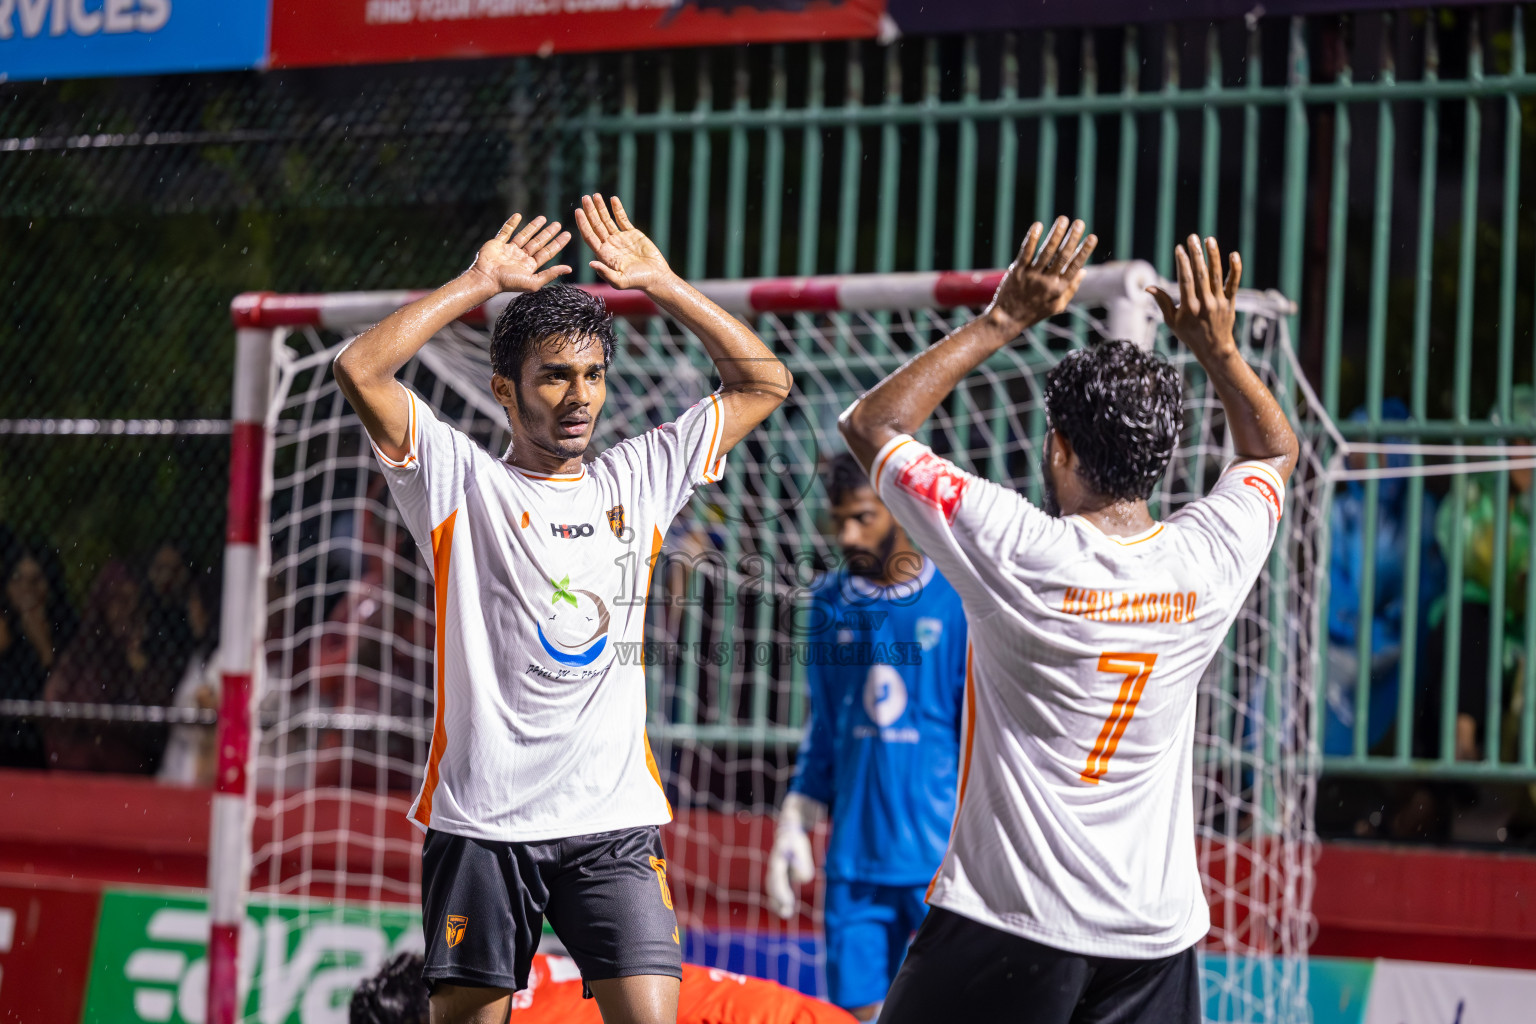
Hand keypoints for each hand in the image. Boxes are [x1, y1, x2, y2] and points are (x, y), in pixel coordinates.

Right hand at [465, 214, 571, 294]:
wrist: (486, 278)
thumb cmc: (509, 283)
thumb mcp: (533, 282)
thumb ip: (550, 274)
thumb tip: (569, 269)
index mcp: (529, 266)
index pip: (547, 253)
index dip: (557, 243)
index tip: (567, 234)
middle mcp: (520, 257)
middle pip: (538, 243)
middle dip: (548, 233)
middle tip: (558, 224)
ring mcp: (509, 250)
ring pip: (524, 235)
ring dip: (533, 226)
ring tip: (543, 218)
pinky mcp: (497, 244)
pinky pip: (505, 231)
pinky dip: (511, 223)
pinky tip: (518, 215)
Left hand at [576, 193, 673, 291]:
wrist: (656, 277)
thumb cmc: (637, 282)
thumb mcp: (619, 281)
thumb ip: (605, 272)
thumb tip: (591, 263)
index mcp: (604, 255)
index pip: (589, 236)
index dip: (583, 224)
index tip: (578, 211)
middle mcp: (609, 245)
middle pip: (596, 225)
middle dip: (590, 211)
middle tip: (584, 198)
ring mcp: (620, 238)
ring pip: (607, 220)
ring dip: (601, 208)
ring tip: (595, 195)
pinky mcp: (632, 233)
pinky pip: (622, 219)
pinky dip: (617, 209)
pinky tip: (613, 199)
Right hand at [765, 824, 815, 919]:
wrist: (787, 830)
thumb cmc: (795, 839)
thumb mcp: (801, 846)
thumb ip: (803, 862)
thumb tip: (801, 879)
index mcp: (777, 859)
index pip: (777, 879)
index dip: (781, 892)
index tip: (788, 902)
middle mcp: (773, 866)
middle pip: (772, 886)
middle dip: (778, 900)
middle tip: (787, 913)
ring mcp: (773, 871)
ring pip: (772, 889)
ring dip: (777, 902)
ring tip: (786, 913)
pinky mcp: (777, 874)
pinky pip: (775, 889)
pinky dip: (779, 899)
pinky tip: (786, 909)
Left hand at [985, 216, 1097, 335]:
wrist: (1007, 319)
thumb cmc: (1034, 312)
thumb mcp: (1056, 306)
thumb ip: (1070, 289)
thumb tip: (1083, 271)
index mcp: (1058, 289)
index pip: (1074, 267)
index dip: (1084, 251)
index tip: (1092, 237)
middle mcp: (1046, 282)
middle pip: (1062, 256)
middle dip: (1072, 238)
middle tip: (1080, 223)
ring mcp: (1031, 276)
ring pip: (1046, 252)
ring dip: (1056, 234)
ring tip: (1063, 220)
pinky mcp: (1017, 271)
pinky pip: (1026, 252)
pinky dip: (1032, 239)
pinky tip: (1038, 226)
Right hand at [1148, 235, 1241, 357]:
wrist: (1214, 348)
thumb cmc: (1189, 334)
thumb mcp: (1172, 321)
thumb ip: (1162, 302)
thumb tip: (1148, 287)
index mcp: (1189, 308)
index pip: (1185, 280)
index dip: (1182, 263)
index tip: (1179, 249)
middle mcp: (1205, 303)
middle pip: (1200, 274)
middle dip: (1196, 254)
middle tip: (1192, 237)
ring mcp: (1219, 302)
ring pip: (1217, 275)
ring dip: (1213, 256)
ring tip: (1209, 240)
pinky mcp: (1230, 302)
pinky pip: (1233, 283)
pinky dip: (1235, 269)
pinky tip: (1233, 254)